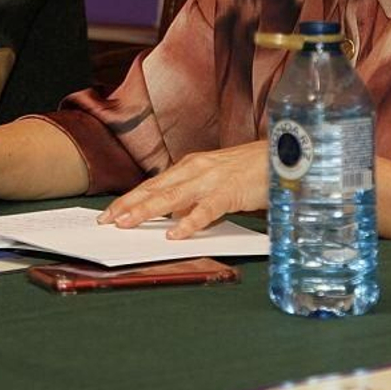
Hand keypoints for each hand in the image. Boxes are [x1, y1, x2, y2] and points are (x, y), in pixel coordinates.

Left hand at [99, 140, 268, 239]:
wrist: (284, 156)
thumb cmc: (252, 172)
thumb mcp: (216, 183)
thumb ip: (194, 199)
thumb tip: (174, 218)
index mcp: (190, 166)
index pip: (153, 184)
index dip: (130, 198)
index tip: (110, 212)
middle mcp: (195, 169)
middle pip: (155, 189)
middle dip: (128, 205)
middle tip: (106, 220)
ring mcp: (211, 179)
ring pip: (172, 197)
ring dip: (146, 211)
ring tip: (127, 224)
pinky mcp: (229, 191)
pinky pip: (206, 209)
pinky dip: (189, 222)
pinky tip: (175, 233)